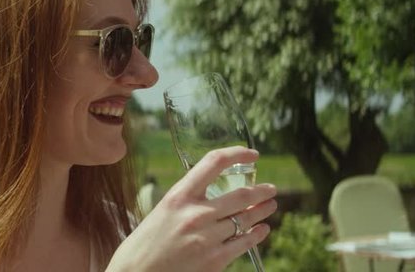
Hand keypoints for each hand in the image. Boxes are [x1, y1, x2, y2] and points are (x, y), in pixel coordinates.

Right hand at [107, 146, 277, 271]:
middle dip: (261, 190)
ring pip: (245, 218)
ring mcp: (206, 238)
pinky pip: (243, 243)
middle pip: (240, 194)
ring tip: (270, 206)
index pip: (214, 162)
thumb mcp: (163, 211)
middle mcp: (195, 214)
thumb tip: (214, 195)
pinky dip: (257, 234)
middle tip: (270, 189)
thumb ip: (187, 201)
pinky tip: (261, 230)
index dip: (237, 154)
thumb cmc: (144, 244)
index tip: (251, 155)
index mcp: (178, 196)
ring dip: (262, 211)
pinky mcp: (214, 260)